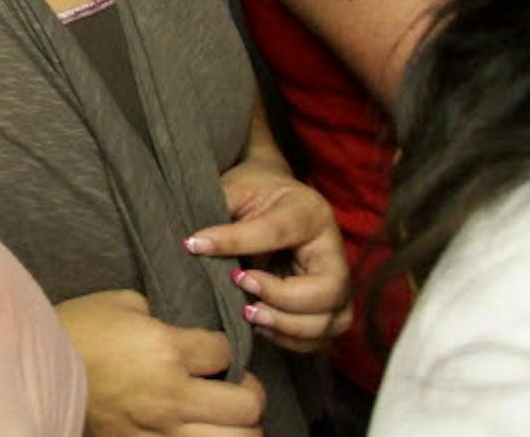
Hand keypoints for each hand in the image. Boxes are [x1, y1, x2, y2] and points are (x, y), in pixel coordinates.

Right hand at [57, 289, 263, 435]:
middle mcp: (171, 394)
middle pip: (248, 406)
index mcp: (165, 348)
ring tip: (225, 420)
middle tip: (233, 389)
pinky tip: (201, 433)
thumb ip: (160, 315)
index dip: (222, 348)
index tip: (209, 350)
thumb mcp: (119, 303)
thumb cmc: (74, 331)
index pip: (227, 352)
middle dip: (248, 395)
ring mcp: (161, 432)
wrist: (32, 372)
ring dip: (239, 430)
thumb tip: (186, 326)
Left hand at [186, 160, 350, 351]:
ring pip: (331, 321)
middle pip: (328, 288)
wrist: (274, 199)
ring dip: (286, 326)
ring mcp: (337, 284)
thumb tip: (193, 243)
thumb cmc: (254, 193)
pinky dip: (290, 340)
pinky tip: (258, 325)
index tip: (196, 245)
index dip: (236, 241)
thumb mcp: (236, 188)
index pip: (279, 231)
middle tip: (240, 287)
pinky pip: (321, 338)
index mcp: (309, 212)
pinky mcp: (330, 309)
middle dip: (282, 298)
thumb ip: (220, 209)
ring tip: (247, 313)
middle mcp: (332, 250)